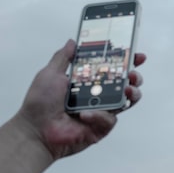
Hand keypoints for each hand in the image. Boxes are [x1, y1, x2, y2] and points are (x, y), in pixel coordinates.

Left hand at [15, 40, 144, 160]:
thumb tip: (72, 42)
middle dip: (134, 78)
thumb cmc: (40, 104)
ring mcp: (101, 112)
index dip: (126, 62)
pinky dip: (100, 116)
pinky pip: (110, 119)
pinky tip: (85, 114)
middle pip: (125, 85)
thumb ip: (63, 57)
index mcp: (87, 82)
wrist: (36, 131)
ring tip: (127, 91)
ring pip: (126, 102)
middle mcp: (97, 96)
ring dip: (131, 94)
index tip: (136, 56)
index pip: (110, 69)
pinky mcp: (101, 128)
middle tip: (133, 75)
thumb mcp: (50, 73)